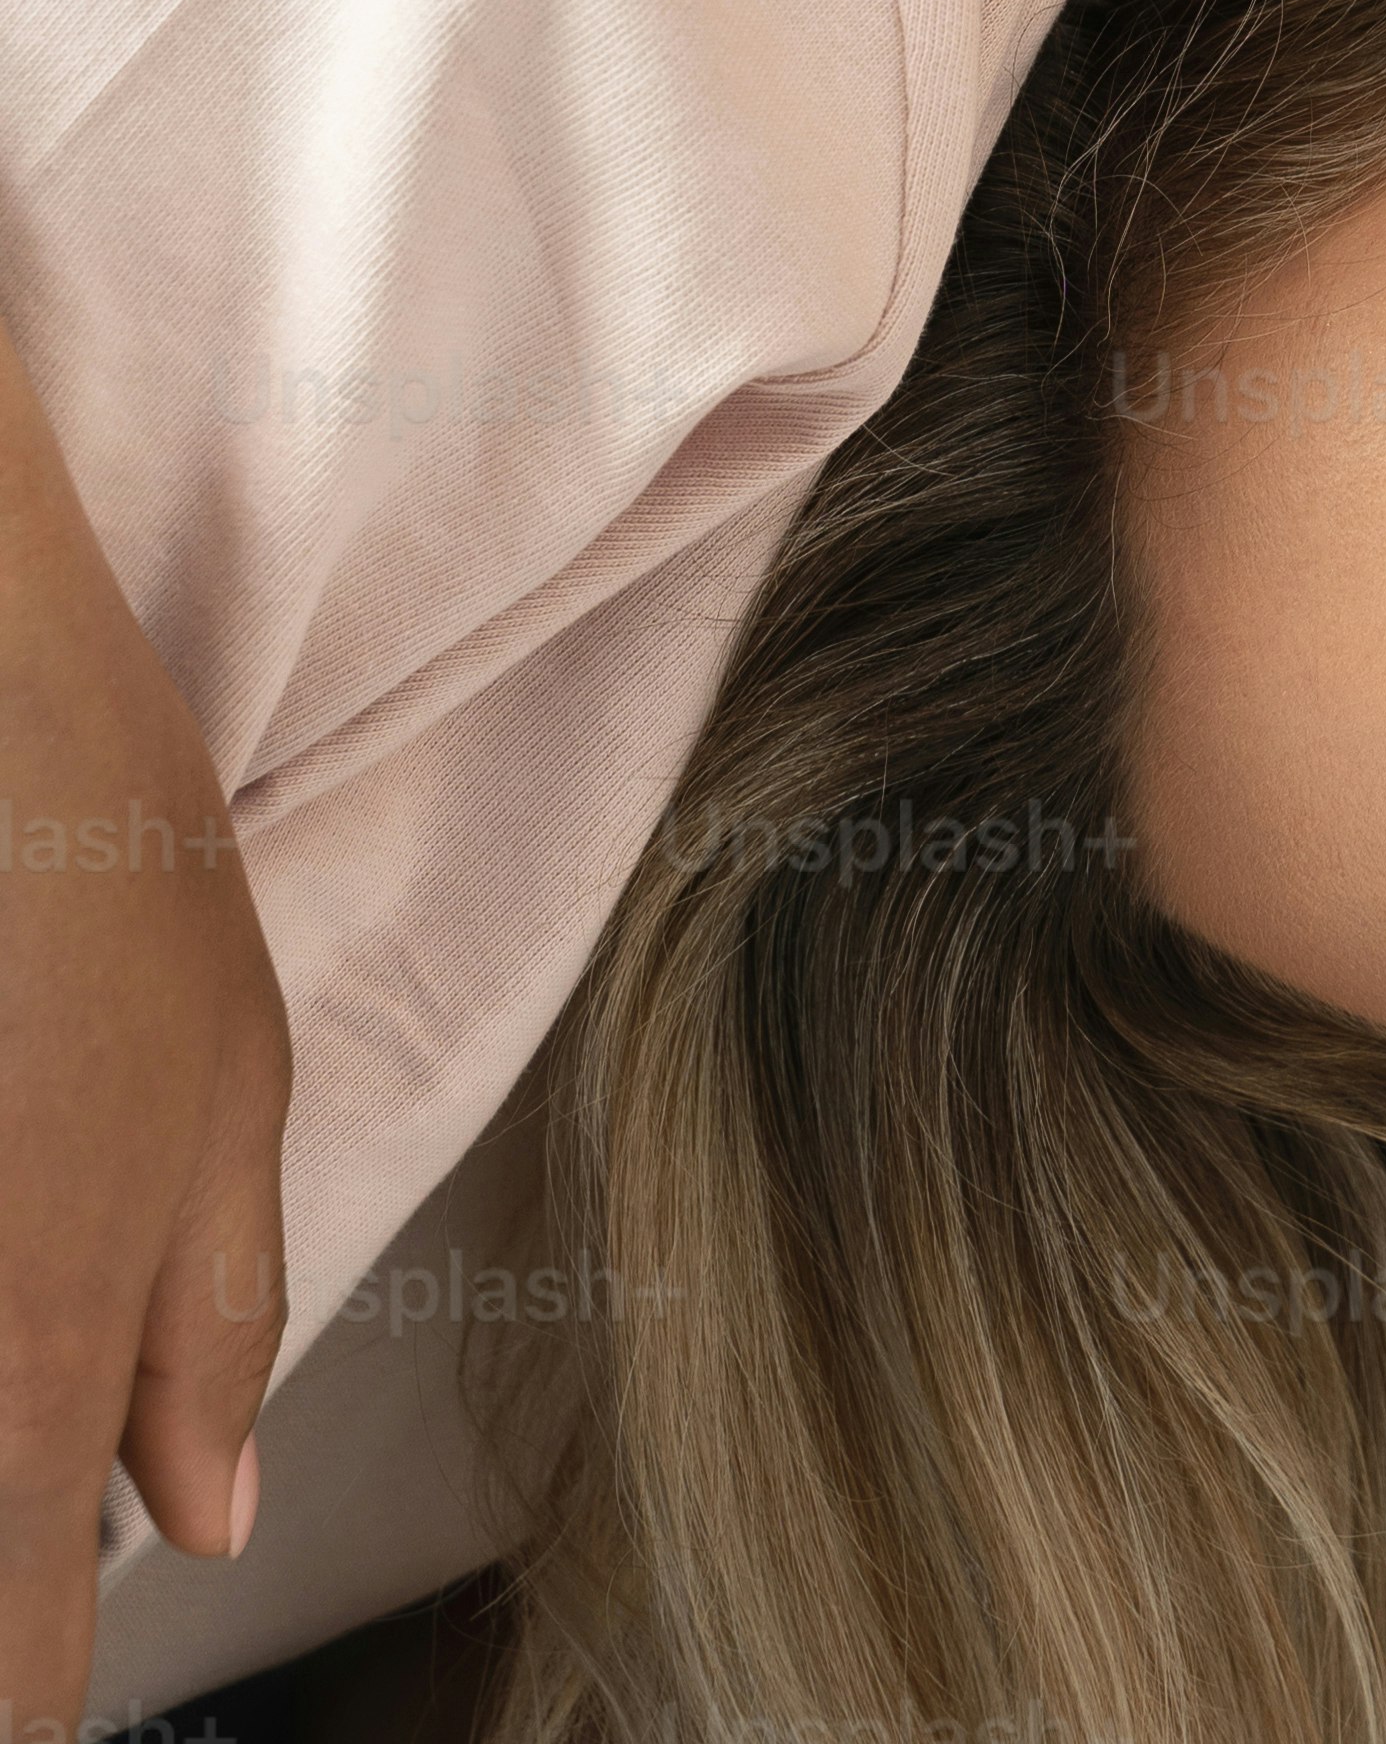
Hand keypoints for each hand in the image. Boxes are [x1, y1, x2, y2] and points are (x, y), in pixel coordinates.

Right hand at [0, 324, 290, 1739]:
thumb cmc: (88, 866)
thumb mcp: (223, 1086)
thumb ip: (209, 1329)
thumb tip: (199, 1521)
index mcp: (25, 1384)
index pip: (17, 1683)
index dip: (35, 1692)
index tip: (54, 1671)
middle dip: (4, 1576)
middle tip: (50, 1520)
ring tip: (48, 1209)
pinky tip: (17, 1181)